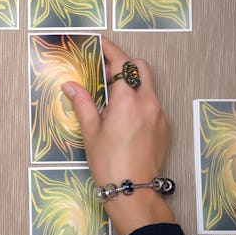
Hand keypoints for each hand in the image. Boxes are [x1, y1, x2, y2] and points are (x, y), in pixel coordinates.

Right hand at [62, 38, 174, 234]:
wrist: (133, 190)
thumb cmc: (109, 163)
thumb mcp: (91, 132)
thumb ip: (83, 104)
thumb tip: (70, 86)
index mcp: (128, 101)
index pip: (122, 64)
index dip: (110, 50)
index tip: (100, 44)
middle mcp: (148, 103)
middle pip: (141, 68)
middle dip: (125, 64)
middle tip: (106, 73)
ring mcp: (160, 115)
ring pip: (148, 85)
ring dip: (132, 83)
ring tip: (113, 98)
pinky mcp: (165, 127)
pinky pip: (153, 103)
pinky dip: (140, 101)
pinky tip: (125, 117)